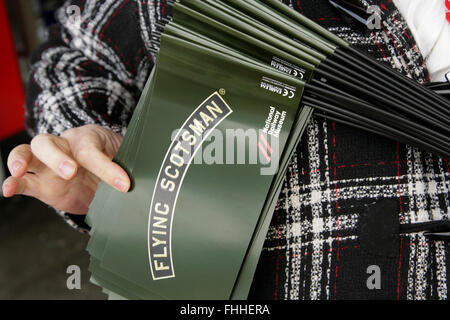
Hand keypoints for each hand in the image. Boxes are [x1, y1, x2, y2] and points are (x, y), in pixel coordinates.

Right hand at [2, 124, 129, 213]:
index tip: (124, 184)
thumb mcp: (122, 160)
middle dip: (57, 157)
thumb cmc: (112, 160)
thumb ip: (124, 167)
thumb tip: (135, 182)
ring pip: (27, 153)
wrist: (103, 177)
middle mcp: (63, 147)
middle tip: (71, 171)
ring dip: (20, 160)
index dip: (107, 167)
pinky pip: (22, 180)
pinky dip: (13, 183)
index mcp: (86, 138)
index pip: (91, 150)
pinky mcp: (40, 183)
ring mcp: (48, 165)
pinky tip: (9, 189)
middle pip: (48, 143)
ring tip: (20, 170)